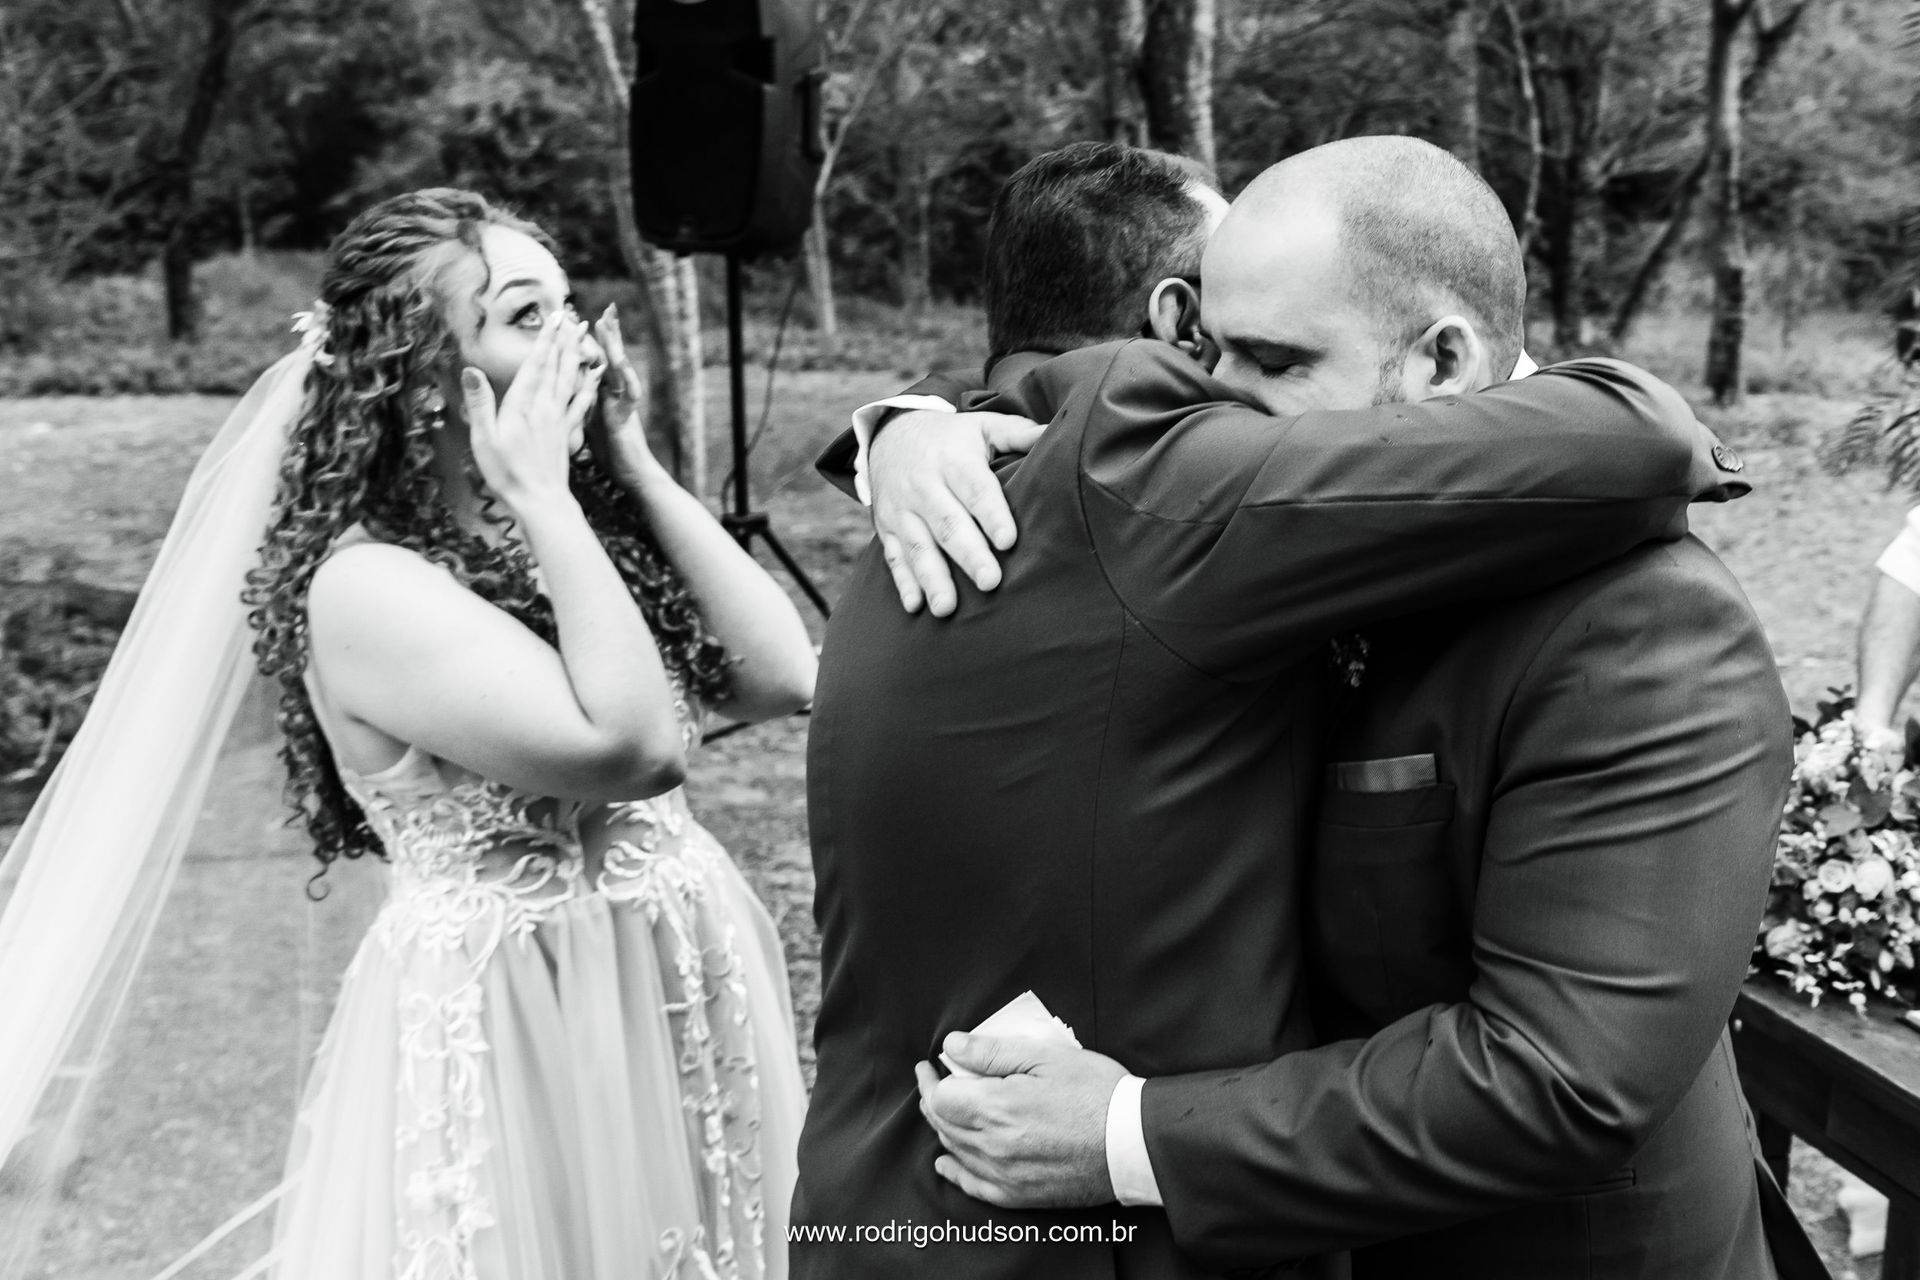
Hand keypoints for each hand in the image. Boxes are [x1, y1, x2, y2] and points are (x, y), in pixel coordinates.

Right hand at [466, 313, 601, 509]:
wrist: (541, 501)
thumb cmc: (507, 473)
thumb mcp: (484, 439)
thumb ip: (480, 403)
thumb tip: (470, 370)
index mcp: (523, 405)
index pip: (536, 364)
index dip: (545, 339)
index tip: (554, 317)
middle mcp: (545, 407)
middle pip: (557, 366)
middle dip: (563, 339)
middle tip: (573, 316)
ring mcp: (559, 419)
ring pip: (571, 378)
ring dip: (576, 354)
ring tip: (584, 335)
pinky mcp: (568, 432)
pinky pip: (581, 402)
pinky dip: (589, 384)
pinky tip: (595, 374)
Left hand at [588, 303, 666, 488]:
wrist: (634, 476)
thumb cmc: (612, 455)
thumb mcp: (587, 426)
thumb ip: (578, 407)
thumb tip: (561, 395)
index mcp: (599, 396)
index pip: (590, 363)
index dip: (585, 342)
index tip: (579, 321)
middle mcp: (612, 395)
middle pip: (606, 357)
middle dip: (606, 333)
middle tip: (605, 309)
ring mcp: (621, 404)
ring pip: (617, 368)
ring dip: (613, 344)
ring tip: (607, 323)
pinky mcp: (626, 417)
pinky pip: (628, 393)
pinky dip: (625, 377)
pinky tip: (620, 362)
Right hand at [869, 410, 1044, 615]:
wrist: (890, 434)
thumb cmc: (951, 438)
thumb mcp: (982, 426)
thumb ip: (1018, 433)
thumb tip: (1055, 433)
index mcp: (953, 460)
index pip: (975, 489)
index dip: (992, 515)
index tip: (1008, 540)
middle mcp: (924, 485)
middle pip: (948, 523)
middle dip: (969, 555)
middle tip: (990, 582)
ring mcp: (902, 510)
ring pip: (918, 546)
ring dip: (932, 578)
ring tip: (947, 608)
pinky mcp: (887, 528)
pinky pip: (894, 558)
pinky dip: (903, 583)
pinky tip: (916, 606)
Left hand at [913, 1033, 1125, 1209]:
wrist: (1133, 1142)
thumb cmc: (1096, 1093)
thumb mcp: (1046, 1056)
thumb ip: (993, 1052)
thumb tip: (952, 1046)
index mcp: (996, 1108)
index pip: (940, 1098)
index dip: (929, 1080)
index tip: (928, 1066)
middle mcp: (993, 1146)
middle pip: (944, 1124)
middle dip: (932, 1100)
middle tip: (932, 1081)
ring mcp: (1005, 1174)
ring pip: (956, 1151)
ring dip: (943, 1128)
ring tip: (942, 1108)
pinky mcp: (1020, 1194)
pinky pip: (974, 1186)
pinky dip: (955, 1171)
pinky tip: (947, 1162)